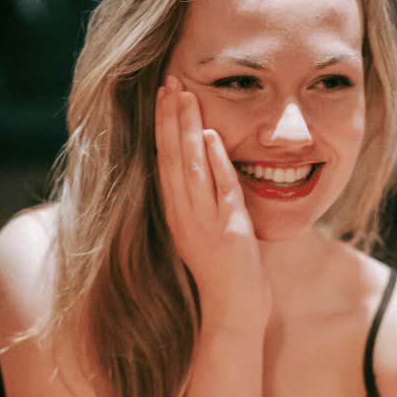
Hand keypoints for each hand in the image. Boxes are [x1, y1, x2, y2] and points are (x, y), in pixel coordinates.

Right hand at [155, 75, 269, 329]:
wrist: (232, 315)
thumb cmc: (224, 278)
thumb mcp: (206, 234)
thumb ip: (202, 205)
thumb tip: (202, 171)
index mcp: (177, 215)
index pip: (164, 162)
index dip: (163, 128)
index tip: (164, 96)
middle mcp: (184, 217)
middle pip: (170, 158)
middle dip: (169, 118)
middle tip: (169, 81)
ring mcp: (205, 224)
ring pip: (190, 168)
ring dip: (186, 131)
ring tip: (184, 95)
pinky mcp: (230, 234)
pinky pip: (221, 191)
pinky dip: (215, 163)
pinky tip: (211, 136)